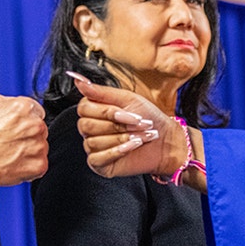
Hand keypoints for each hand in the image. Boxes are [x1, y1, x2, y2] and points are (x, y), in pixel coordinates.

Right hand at [0, 93, 47, 185]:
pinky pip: (40, 163)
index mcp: (24, 107)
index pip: (36, 111)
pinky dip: (30, 166)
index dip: (24, 119)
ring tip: (10, 153)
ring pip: (40, 146)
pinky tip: (15, 163)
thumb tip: (14, 103)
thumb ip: (7, 100)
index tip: (15, 126)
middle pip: (39, 128)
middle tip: (10, 141)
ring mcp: (39, 146)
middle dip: (28, 134)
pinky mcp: (39, 164)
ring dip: (30, 150)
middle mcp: (35, 125)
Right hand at [70, 73, 187, 179]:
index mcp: (94, 110)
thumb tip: (78, 81)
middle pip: (86, 126)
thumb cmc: (149, 118)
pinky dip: (117, 151)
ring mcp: (93, 147)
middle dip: (116, 125)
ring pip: (93, 142)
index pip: (83, 108)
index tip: (126, 112)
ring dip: (122, 138)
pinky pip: (97, 158)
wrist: (165, 140)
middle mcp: (90, 129)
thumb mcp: (127, 98)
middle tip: (138, 124)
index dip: (106, 111)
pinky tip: (132, 146)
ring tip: (141, 136)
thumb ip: (101, 91)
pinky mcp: (99, 164)